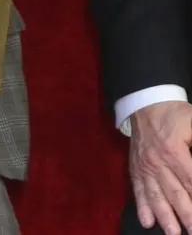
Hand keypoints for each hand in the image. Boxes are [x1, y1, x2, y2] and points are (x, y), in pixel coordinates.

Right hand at [129, 101, 191, 234]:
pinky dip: (141, 206)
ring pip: (156, 195)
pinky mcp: (135, 167)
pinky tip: (146, 221)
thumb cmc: (174, 113)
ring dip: (166, 217)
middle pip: (175, 194)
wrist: (144, 101)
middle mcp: (157, 162)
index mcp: (174, 151)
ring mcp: (144, 166)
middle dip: (187, 215)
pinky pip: (138, 189)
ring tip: (174, 233)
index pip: (191, 181)